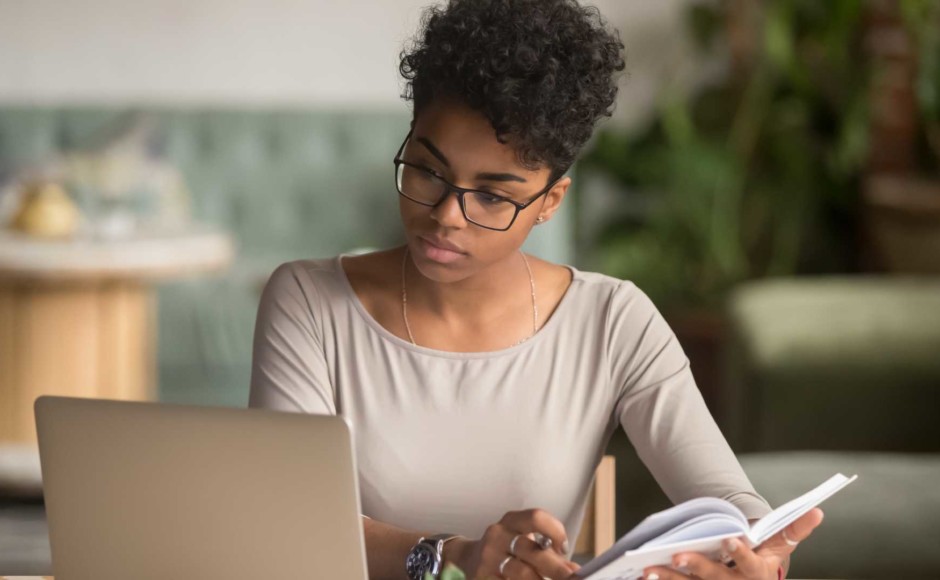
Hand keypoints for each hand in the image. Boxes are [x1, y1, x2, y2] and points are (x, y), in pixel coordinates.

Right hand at [445, 508, 581, 578]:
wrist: (468, 558)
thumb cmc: (505, 549)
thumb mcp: (523, 541)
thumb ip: (547, 552)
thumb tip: (573, 570)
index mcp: (511, 521)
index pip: (536, 518)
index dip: (555, 531)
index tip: (564, 549)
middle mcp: (497, 535)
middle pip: (532, 550)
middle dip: (556, 567)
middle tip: (573, 578)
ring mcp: (488, 558)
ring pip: (521, 572)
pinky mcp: (482, 577)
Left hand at [640, 508, 823, 579]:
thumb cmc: (764, 559)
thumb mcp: (780, 546)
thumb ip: (795, 529)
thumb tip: (817, 511)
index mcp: (758, 573)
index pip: (750, 564)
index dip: (740, 553)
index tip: (729, 539)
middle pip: (716, 578)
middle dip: (698, 567)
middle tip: (679, 554)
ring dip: (670, 578)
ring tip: (650, 567)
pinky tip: (645, 574)